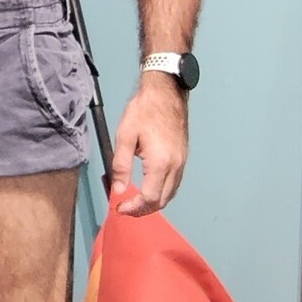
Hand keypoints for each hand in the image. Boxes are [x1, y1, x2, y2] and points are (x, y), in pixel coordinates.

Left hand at [110, 75, 187, 215]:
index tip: (119, 207)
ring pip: (171, 194)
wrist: (166, 92)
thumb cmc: (143, 110)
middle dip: (143, 210)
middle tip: (125, 207)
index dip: (133, 208)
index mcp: (160, 163)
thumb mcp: (124, 136)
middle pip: (162, 201)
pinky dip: (162, 192)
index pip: (149, 198)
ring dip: (153, 203)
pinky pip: (175, 184)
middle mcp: (175, 166)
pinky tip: (150, 188)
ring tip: (135, 201)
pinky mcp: (183, 158)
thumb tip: (117, 190)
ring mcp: (182, 162)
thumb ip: (120, 165)